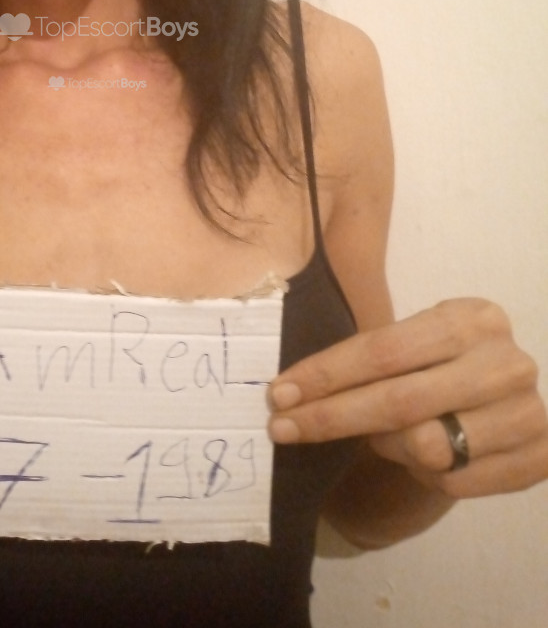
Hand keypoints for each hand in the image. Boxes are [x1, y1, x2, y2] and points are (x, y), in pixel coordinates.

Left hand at [267, 298, 547, 496]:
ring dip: (388, 446)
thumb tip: (290, 391)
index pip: (383, 349)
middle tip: (281, 428)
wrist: (506, 402)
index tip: (278, 394)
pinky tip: (422, 459)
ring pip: (427, 447)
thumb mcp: (415, 341)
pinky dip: (425, 476)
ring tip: (382, 436)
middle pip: (398, 401)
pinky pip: (454, 482)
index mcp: (472, 317)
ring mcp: (528, 413)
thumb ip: (367, 356)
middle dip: (331, 417)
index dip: (325, 374)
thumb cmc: (443, 365)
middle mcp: (507, 362)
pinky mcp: (539, 460)